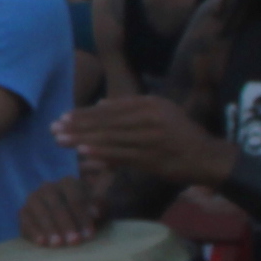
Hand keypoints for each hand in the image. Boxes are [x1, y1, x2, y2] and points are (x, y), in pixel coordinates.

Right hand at [19, 171, 108, 249]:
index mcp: (68, 183)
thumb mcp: (98, 210)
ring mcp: (34, 198)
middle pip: (57, 205)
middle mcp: (49, 187)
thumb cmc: (85, 216)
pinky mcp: (23, 212)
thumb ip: (100, 207)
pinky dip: (34, 231)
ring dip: (49, 228)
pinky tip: (42, 243)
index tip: (89, 234)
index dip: (82, 217)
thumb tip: (95, 212)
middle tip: (74, 241)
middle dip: (66, 224)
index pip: (75, 199)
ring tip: (57, 244)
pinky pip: (26, 220)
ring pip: (40, 211)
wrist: (66, 224)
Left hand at [55, 93, 224, 188]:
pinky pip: (121, 155)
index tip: (64, 117)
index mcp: (151, 103)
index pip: (111, 108)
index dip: (86, 113)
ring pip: (110, 138)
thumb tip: (101, 103)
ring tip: (60, 140)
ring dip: (82, 140)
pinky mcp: (152, 158)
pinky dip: (101, 153)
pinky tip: (82, 153)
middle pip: (107, 122)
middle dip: (78, 126)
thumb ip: (131, 107)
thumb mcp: (160, 112)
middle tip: (54, 128)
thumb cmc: (180, 135)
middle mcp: (150, 117)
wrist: (206, 157)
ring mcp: (151, 138)